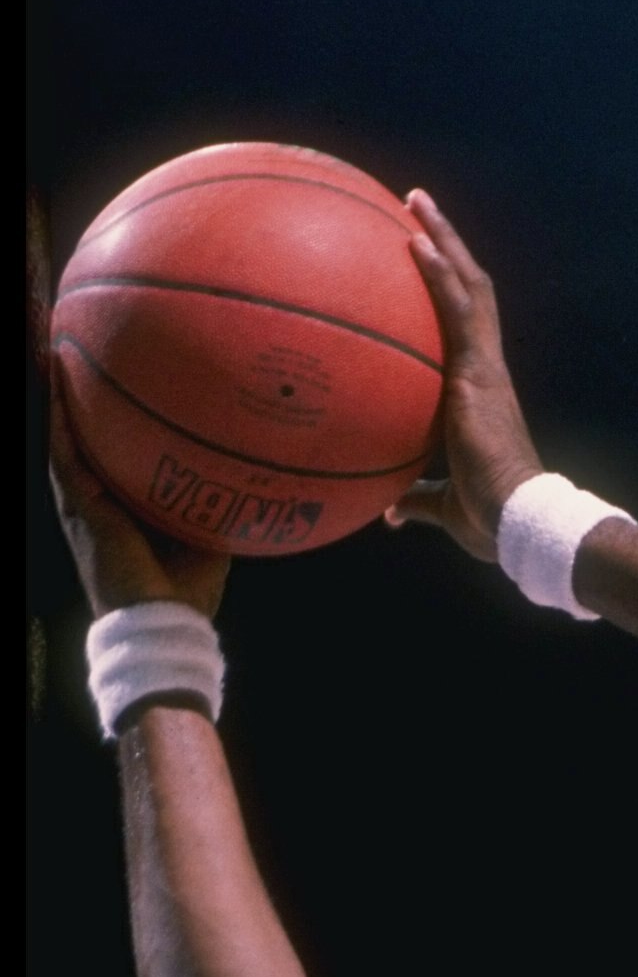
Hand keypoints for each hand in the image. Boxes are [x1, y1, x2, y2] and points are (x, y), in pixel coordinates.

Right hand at [47, 360, 229, 620]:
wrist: (163, 625)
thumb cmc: (187, 593)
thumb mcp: (208, 538)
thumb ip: (216, 505)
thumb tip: (245, 476)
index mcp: (121, 508)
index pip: (109, 455)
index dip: (104, 421)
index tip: (109, 381)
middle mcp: (96, 502)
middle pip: (79, 438)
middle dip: (72, 398)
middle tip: (70, 351)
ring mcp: (83, 504)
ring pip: (62, 438)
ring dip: (55, 398)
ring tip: (52, 352)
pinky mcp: (81, 509)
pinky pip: (64, 455)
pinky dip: (58, 420)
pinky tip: (55, 386)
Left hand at [386, 192, 543, 562]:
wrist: (515, 519)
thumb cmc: (487, 519)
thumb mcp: (442, 504)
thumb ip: (415, 500)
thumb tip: (389, 513)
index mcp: (481, 391)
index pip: (465, 325)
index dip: (448, 287)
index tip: (424, 255)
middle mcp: (487, 367)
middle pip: (469, 288)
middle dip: (445, 244)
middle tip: (416, 205)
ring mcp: (485, 365)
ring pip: (467, 285)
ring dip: (442, 238)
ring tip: (414, 200)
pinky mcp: (478, 372)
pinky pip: (456, 310)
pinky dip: (437, 273)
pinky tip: (412, 241)